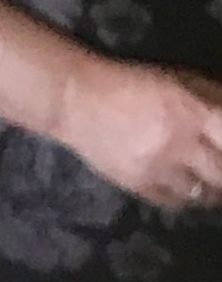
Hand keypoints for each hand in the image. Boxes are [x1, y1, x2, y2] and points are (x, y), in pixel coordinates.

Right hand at [56, 56, 221, 208]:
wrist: (74, 97)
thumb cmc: (128, 81)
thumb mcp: (173, 78)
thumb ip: (210, 98)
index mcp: (190, 110)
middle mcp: (179, 142)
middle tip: (216, 166)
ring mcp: (160, 168)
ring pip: (204, 195)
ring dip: (209, 187)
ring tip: (203, 177)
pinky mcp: (141, 186)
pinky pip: (177, 203)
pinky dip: (184, 196)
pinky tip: (179, 184)